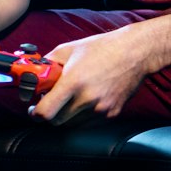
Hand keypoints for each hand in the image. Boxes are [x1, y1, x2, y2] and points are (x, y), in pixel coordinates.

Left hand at [29, 27, 150, 124]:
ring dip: (68, 114)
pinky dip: (84, 113)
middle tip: (51, 103)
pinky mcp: (112, 113)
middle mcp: (87, 98)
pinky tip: (89, 97)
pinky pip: (90, 121)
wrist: (136, 52)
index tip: (35, 110)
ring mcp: (101, 108)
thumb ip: (48, 63)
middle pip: (58, 121)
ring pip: (74, 123)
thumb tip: (34, 74)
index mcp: (73, 82)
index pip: (46, 112)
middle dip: (51, 114)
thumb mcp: (69, 49)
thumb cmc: (103, 48)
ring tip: (73, 97)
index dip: (36, 114)